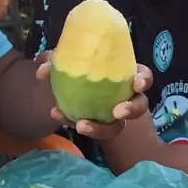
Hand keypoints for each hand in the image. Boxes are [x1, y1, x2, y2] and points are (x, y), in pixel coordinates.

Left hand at [36, 51, 151, 140]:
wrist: (62, 83)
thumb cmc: (77, 65)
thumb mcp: (68, 58)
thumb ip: (56, 59)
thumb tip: (43, 68)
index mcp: (124, 75)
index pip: (144, 77)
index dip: (144, 80)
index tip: (136, 84)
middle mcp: (124, 96)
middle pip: (139, 107)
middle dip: (131, 110)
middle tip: (117, 112)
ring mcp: (111, 116)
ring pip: (116, 128)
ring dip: (100, 128)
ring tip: (81, 125)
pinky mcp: (95, 126)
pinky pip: (89, 129)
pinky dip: (70, 121)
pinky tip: (56, 113)